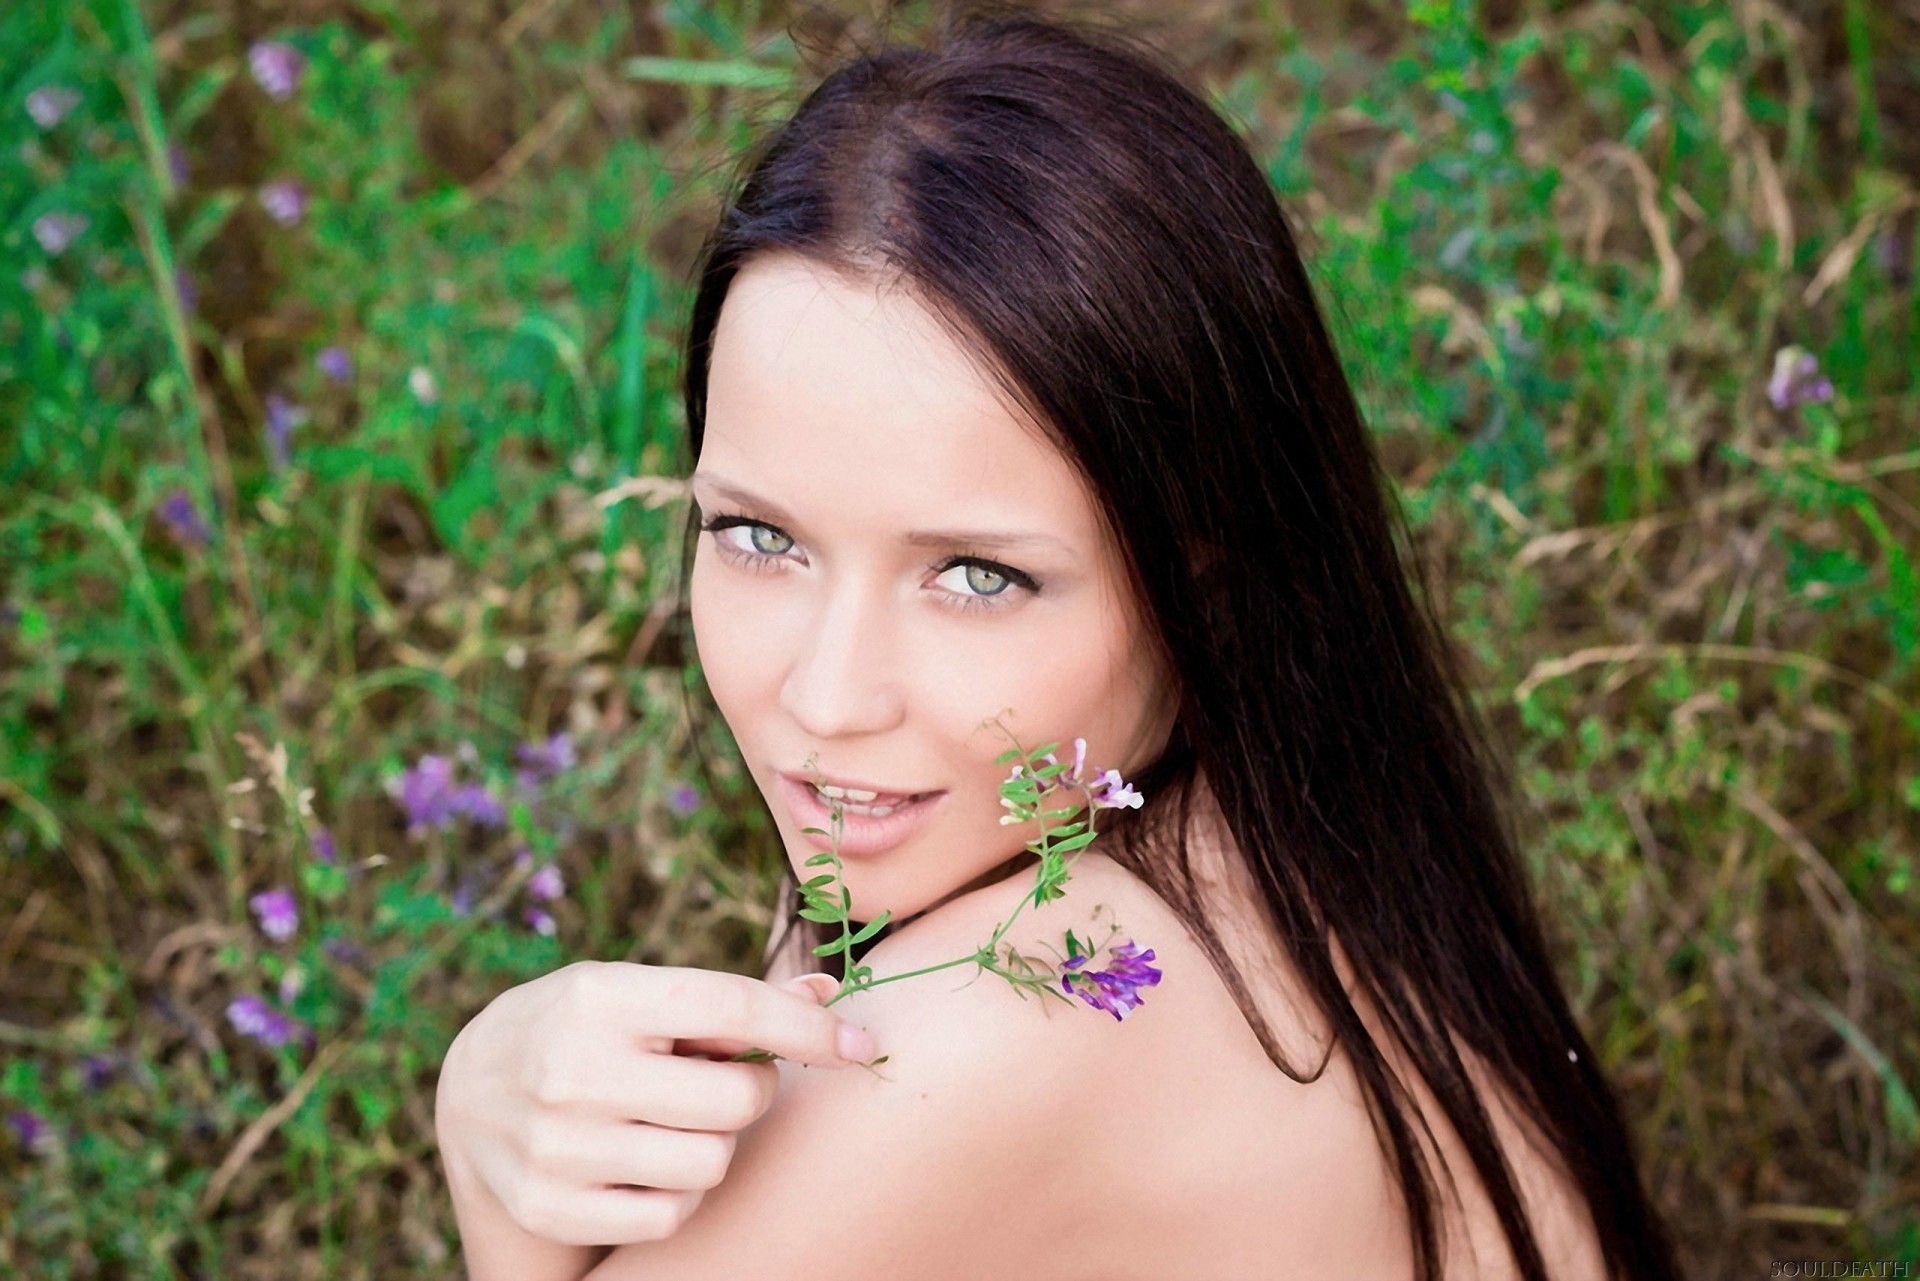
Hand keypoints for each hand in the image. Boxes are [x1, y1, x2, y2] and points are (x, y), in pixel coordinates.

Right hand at [435, 960, 874, 1246]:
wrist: (471, 1089)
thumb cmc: (586, 1027)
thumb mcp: (639, 991)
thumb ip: (731, 999)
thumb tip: (829, 990)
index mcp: (600, 998)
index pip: (733, 1007)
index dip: (809, 1030)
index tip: (860, 1047)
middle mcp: (572, 1070)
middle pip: (736, 1099)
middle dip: (750, 1091)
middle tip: (725, 1081)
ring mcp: (557, 1145)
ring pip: (710, 1163)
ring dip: (715, 1145)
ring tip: (679, 1120)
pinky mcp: (550, 1204)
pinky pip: (670, 1215)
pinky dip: (679, 1193)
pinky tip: (650, 1162)